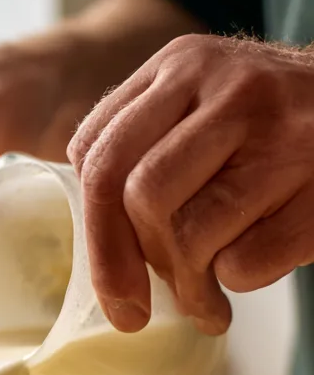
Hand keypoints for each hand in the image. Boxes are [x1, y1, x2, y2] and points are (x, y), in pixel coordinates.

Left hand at [68, 34, 313, 334]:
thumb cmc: (273, 130)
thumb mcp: (204, 108)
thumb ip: (143, 149)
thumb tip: (94, 247)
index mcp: (181, 64)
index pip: (97, 151)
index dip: (91, 226)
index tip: (104, 273)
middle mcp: (229, 87)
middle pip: (134, 193)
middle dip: (121, 265)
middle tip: (130, 311)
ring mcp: (283, 132)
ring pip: (187, 231)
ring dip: (185, 285)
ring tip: (200, 304)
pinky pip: (243, 261)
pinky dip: (234, 282)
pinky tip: (243, 280)